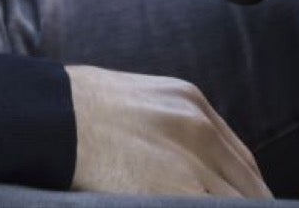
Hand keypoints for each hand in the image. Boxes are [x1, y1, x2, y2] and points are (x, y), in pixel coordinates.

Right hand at [68, 65, 271, 199]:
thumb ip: (169, 125)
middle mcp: (200, 127)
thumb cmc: (78, 112)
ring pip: (238, 204)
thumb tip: (181, 163)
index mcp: (191, 102)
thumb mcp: (136, 100)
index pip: (241, 160)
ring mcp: (191, 160)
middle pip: (248, 186)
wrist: (51, 117)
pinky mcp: (177, 190)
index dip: (246, 192)